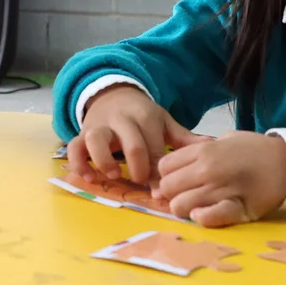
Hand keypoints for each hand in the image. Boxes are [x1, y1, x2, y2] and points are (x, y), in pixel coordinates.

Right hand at [66, 85, 208, 185]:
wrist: (112, 95)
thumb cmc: (142, 116)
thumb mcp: (163, 122)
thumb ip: (183, 138)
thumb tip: (211, 147)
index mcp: (145, 117)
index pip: (155, 145)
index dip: (158, 169)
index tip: (162, 190)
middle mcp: (121, 120)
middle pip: (131, 141)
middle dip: (138, 165)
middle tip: (142, 182)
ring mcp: (99, 126)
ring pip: (96, 139)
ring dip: (105, 159)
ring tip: (115, 175)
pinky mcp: (82, 133)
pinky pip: (74, 147)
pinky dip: (79, 163)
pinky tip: (89, 177)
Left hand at [157, 131, 285, 226]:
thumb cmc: (253, 150)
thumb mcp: (223, 140)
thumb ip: (197, 152)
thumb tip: (172, 168)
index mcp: (204, 151)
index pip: (164, 167)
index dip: (166, 175)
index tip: (176, 179)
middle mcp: (208, 170)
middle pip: (168, 188)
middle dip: (171, 194)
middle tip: (184, 195)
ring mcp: (222, 190)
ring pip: (181, 206)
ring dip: (183, 209)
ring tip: (194, 206)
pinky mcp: (238, 209)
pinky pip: (209, 218)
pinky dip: (202, 218)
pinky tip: (202, 215)